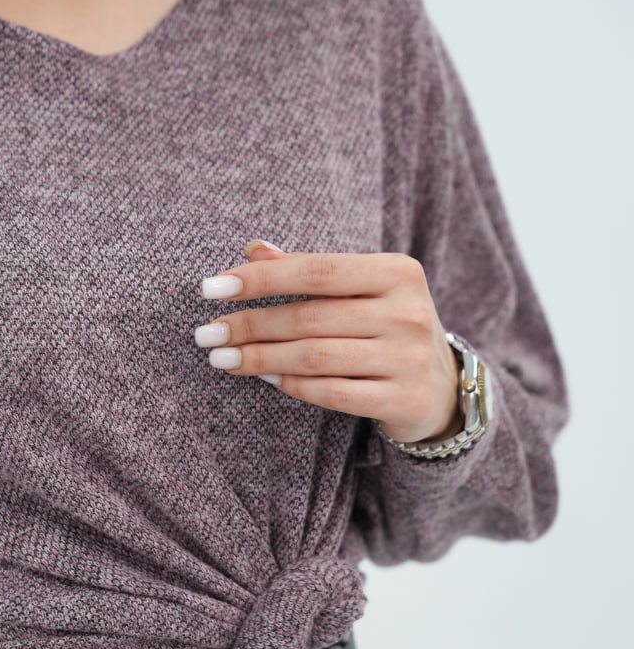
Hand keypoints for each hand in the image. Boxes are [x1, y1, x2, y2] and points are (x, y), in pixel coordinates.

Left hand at [193, 239, 464, 445]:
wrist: (442, 388)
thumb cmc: (386, 328)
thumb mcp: (361, 291)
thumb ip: (309, 271)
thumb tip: (252, 249)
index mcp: (398, 272)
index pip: (316, 269)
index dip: (260, 278)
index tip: (210, 288)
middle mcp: (409, 312)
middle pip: (309, 317)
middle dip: (249, 325)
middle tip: (205, 334)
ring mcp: (409, 358)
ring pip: (315, 357)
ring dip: (259, 358)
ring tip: (221, 358)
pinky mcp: (404, 399)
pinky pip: (332, 393)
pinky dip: (291, 385)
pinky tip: (263, 378)